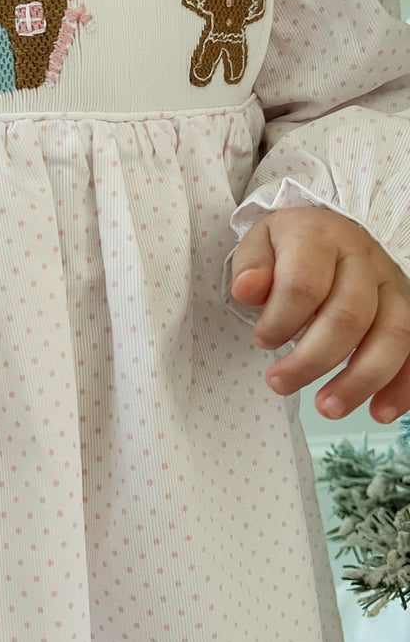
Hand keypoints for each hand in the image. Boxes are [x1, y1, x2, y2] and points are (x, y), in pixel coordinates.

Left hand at [230, 208, 409, 422]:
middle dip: (312, 359)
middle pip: (349, 315)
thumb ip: (250, 266)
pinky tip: (380, 412)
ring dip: (360, 379)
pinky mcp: (407, 309)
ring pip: (392, 334)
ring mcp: (391, 285)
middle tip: (279, 383)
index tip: (262, 340)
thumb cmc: (289, 245)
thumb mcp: (259, 243)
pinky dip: (403, 386)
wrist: (327, 229)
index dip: (280, 320)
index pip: (304, 283)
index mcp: (319, 238)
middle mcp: (363, 259)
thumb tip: (248, 289)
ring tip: (327, 408)